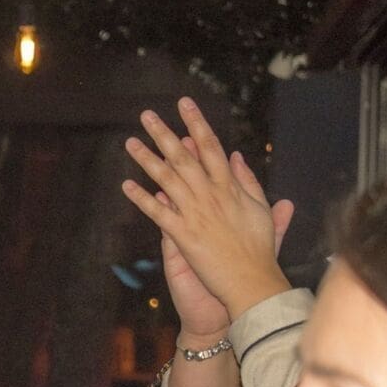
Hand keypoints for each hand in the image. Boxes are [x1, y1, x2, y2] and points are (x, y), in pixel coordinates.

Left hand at [122, 98, 291, 319]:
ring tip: (130, 142)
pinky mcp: (182, 235)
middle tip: (147, 115)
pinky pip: (157, 213)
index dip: (196, 123)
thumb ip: (247, 181)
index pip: (211, 147)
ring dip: (147, 159)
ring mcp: (195, 214)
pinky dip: (142, 198)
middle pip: (184, 157)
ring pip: (167, 179)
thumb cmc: (259, 248)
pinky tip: (126, 186)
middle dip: (164, 133)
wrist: (252, 281)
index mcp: (230, 187)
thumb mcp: (260, 209)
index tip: (184, 104)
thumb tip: (235, 156)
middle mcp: (211, 195)